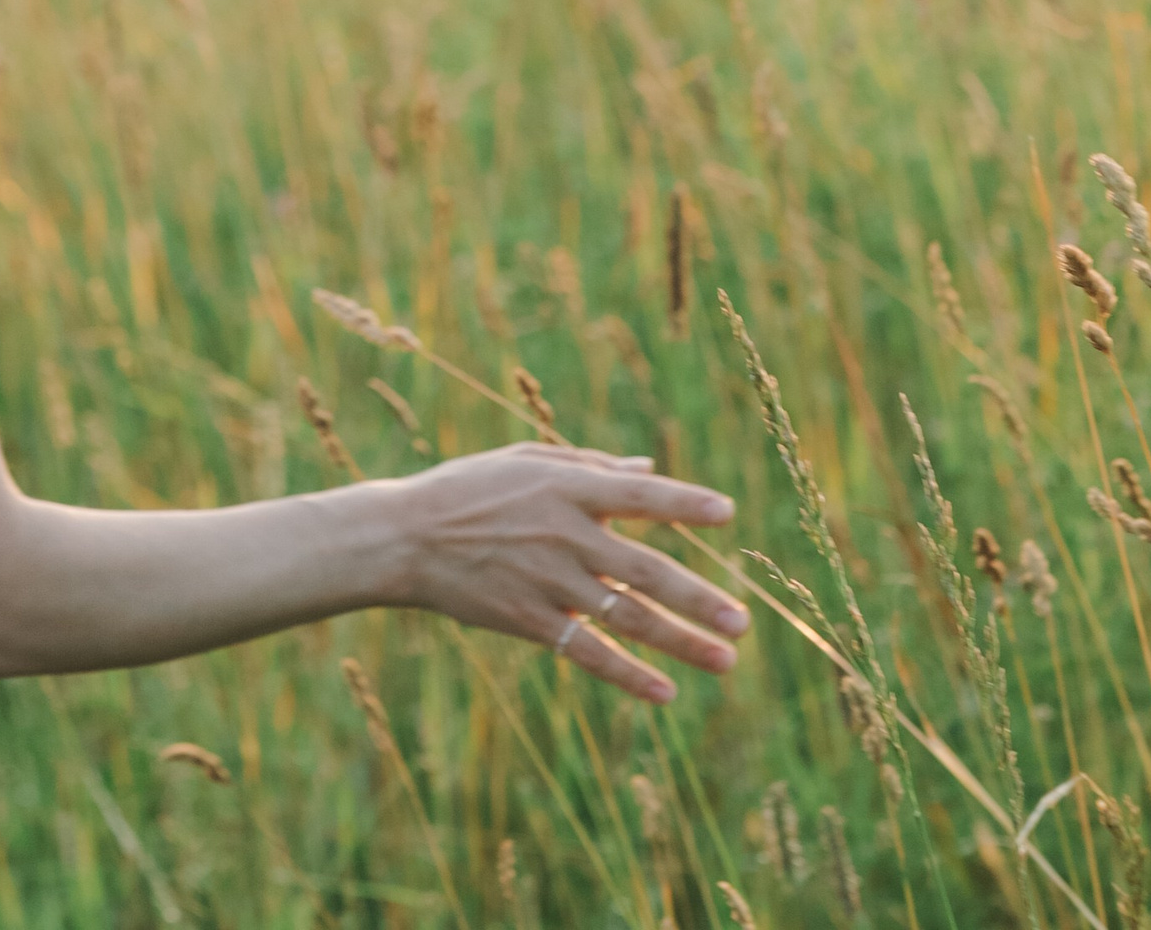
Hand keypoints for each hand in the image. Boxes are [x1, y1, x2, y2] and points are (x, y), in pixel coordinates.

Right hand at [387, 442, 743, 702]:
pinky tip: (665, 691)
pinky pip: (588, 652)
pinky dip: (628, 675)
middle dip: (697, 598)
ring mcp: (549, 581)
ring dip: (679, 642)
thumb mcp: (528, 460)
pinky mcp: (530, 621)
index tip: (727, 512)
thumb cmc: (470, 488)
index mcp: (567, 487)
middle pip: (645, 570)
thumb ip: (590, 466)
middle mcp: (566, 534)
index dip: (684, 503)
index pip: (641, 496)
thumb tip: (647, 470)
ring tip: (725, 660)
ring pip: (627, 617)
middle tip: (742, 621)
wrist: (408, 538)